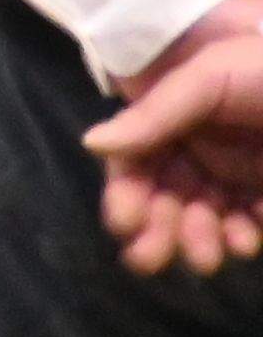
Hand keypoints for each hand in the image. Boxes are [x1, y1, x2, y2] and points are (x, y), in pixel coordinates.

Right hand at [94, 0, 262, 274]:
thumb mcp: (210, 77)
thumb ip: (155, 113)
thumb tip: (90, 144)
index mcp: (177, 118)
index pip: (135, 160)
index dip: (124, 191)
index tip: (124, 222)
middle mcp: (203, 151)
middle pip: (164, 197)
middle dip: (155, 229)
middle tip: (149, 259)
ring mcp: (240, 176)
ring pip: (204, 220)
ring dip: (197, 241)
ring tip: (206, 258)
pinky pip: (250, 225)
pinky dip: (243, 236)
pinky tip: (247, 237)